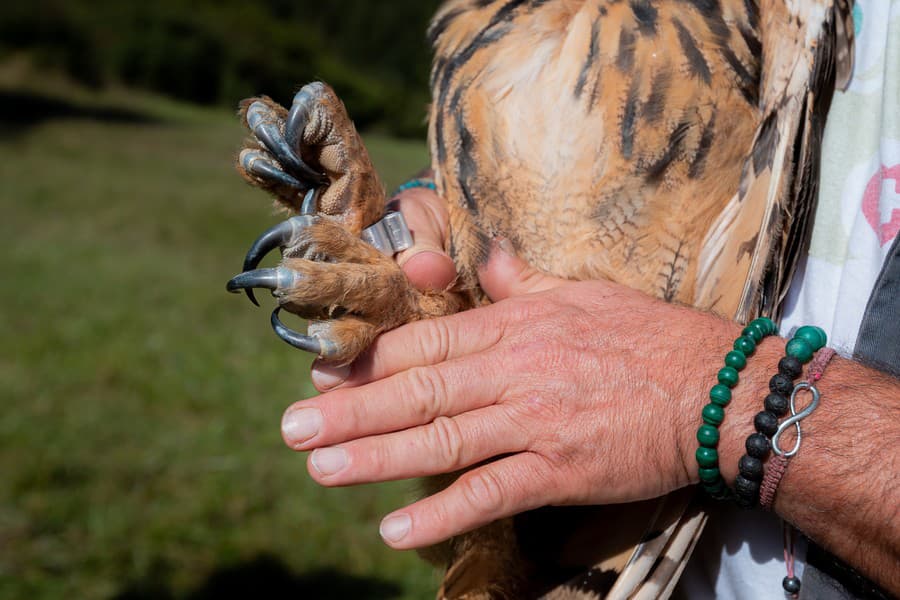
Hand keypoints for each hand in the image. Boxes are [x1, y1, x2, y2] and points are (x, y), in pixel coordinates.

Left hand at [283, 252, 736, 549]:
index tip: (323, 370)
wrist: (716, 388)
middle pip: (417, 389)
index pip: (424, 339)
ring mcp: (533, 421)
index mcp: (513, 324)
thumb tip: (486, 257)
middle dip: (349, 409)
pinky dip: (442, 512)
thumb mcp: (582, 291)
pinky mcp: (559, 469)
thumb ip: (524, 279)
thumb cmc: (648, 335)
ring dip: (375, 456)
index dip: (369, 358)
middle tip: (293, 427)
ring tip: (320, 469)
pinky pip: (491, 491)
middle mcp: (512, 370)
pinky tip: (395, 529)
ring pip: (441, 438)